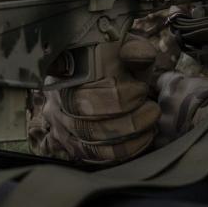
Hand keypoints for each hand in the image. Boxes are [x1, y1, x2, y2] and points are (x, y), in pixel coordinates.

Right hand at [27, 30, 177, 164]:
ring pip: (88, 139)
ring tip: (151, 122)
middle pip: (82, 115)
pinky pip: (93, 156)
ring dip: (127, 134)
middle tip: (151, 108)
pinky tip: (143, 139)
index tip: (140, 88)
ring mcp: (60, 125)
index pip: (77, 89)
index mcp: (65, 71)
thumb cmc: (117, 64)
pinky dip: (122, 151)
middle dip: (124, 115)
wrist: (110, 80)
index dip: (109, 93)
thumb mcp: (127, 50)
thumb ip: (135, 50)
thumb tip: (139, 55)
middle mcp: (56, 100)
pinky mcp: (71, 146)